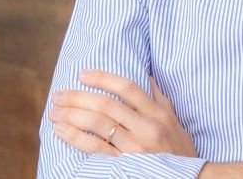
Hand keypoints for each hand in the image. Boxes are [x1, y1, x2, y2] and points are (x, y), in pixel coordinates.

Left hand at [48, 70, 197, 156]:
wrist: (187, 178)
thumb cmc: (178, 149)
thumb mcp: (174, 121)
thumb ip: (159, 98)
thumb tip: (145, 76)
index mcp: (157, 113)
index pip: (127, 88)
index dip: (103, 78)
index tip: (82, 74)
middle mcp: (146, 127)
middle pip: (106, 105)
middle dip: (78, 97)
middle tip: (58, 95)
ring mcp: (135, 147)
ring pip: (98, 124)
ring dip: (72, 115)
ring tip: (55, 111)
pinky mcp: (125, 164)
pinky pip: (96, 148)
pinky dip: (76, 138)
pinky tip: (61, 131)